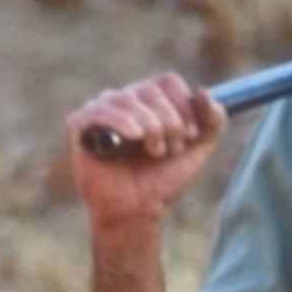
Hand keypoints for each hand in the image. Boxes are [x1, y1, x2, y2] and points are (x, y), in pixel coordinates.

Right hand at [65, 71, 226, 227]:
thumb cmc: (161, 179)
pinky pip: (101, 111)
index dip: (185, 106)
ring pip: (129, 98)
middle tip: (171, 150)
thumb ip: (212, 121)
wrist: (136, 210)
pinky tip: (134, 137)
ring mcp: (99, 109)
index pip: (168, 81)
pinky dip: (123, 122)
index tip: (191, 136)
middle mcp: (123, 99)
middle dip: (170, 122)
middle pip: (150, 89)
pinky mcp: (79, 124)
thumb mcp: (196, 150)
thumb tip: (203, 91)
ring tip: (154, 152)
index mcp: (149, 100)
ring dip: (151, 128)